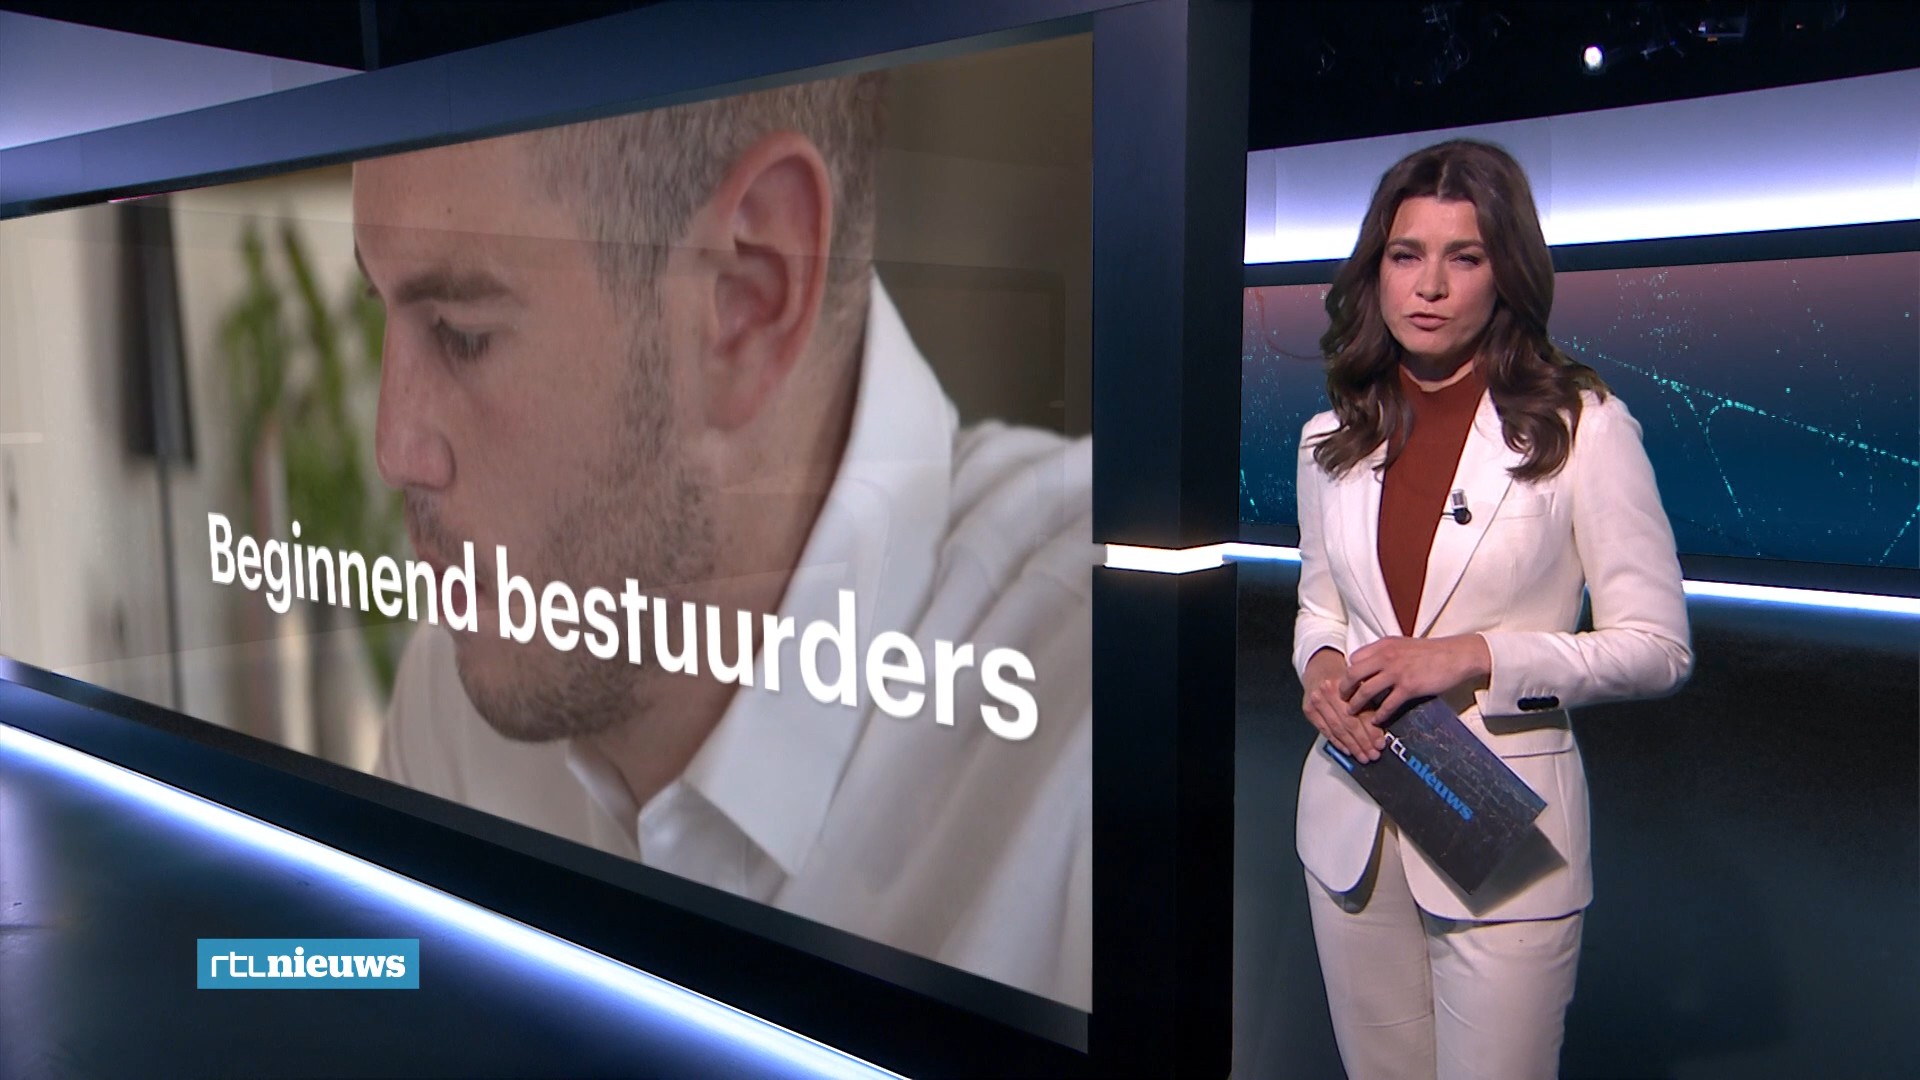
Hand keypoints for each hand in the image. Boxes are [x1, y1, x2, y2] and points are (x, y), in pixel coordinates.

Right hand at [1301, 648, 1385, 762]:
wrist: (1320, 667)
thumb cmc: (1342, 677)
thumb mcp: (1359, 684)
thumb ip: (1369, 704)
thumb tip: (1379, 731)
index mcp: (1344, 683)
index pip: (1360, 713)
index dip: (1371, 731)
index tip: (1380, 744)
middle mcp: (1328, 692)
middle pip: (1348, 723)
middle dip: (1362, 742)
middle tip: (1372, 754)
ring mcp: (1316, 701)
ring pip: (1337, 729)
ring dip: (1351, 746)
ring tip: (1362, 756)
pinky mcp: (1309, 710)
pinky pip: (1325, 730)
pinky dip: (1337, 742)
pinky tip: (1347, 749)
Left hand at [1339, 634, 1491, 723]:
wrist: (1457, 655)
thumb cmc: (1431, 652)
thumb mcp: (1403, 645)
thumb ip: (1386, 653)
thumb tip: (1370, 665)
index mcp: (1384, 645)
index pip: (1354, 658)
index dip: (1349, 672)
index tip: (1347, 683)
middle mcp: (1386, 656)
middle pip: (1353, 674)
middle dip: (1344, 689)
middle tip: (1342, 700)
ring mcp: (1397, 672)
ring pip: (1366, 690)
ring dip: (1356, 704)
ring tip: (1352, 713)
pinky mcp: (1409, 687)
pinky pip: (1387, 704)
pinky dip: (1379, 715)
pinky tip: (1376, 721)